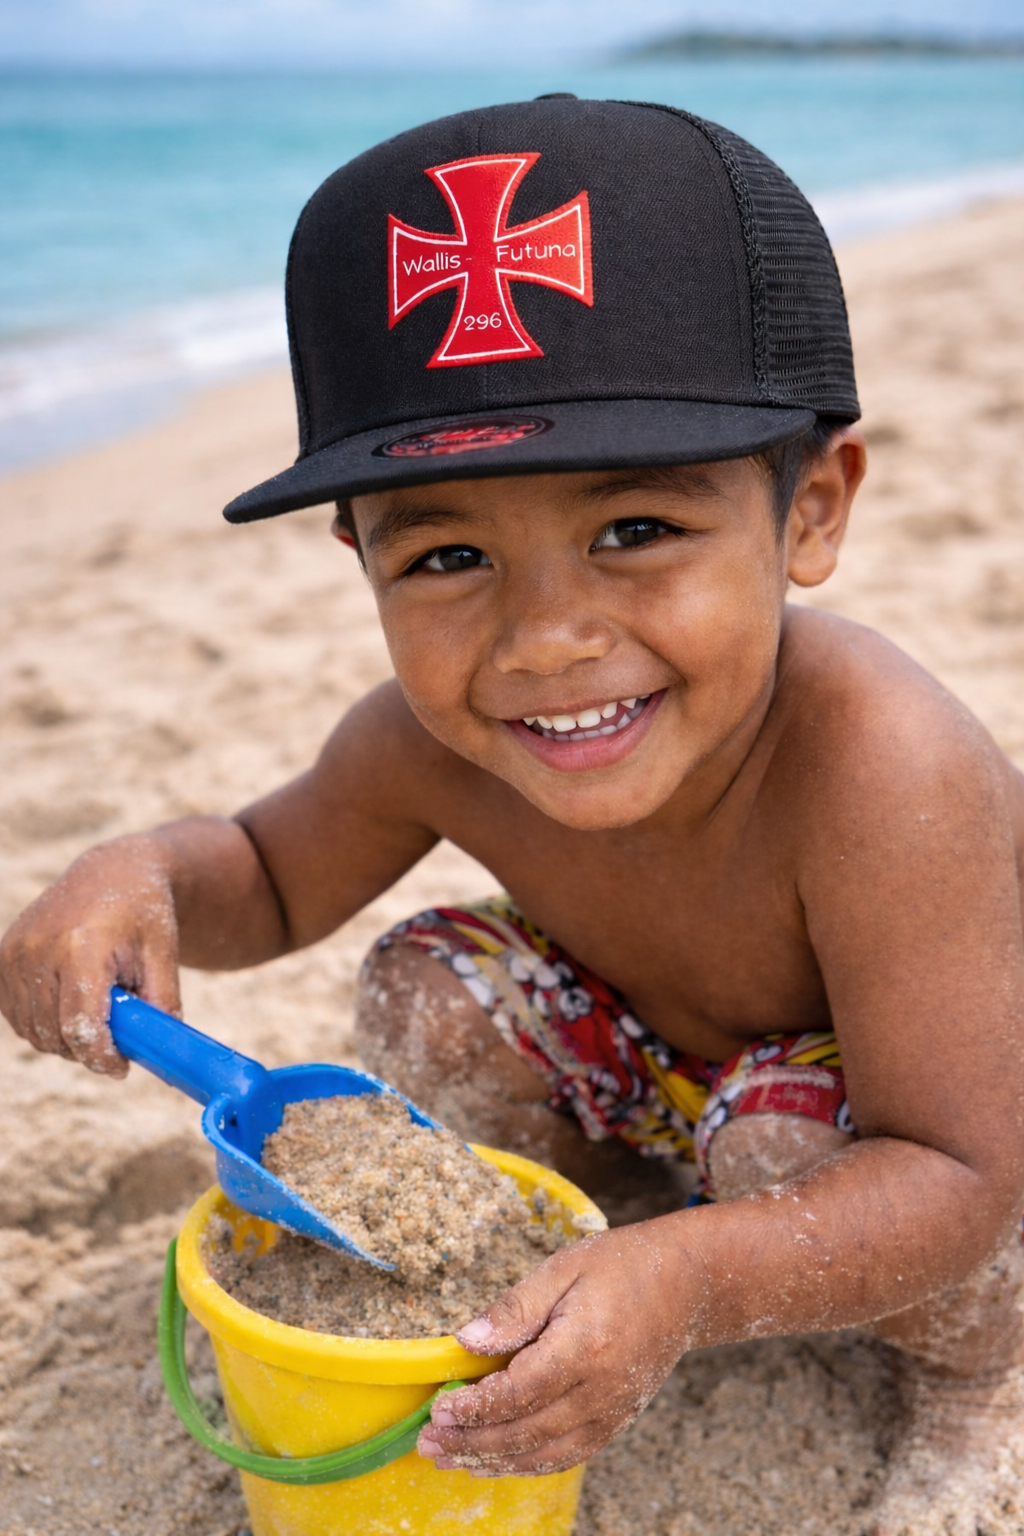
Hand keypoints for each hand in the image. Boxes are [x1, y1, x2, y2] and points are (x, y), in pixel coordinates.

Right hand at [0, 836, 180, 1075]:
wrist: (110, 874)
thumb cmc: (143, 916)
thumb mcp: (164, 957)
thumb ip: (160, 1007)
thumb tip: (160, 1056)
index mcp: (82, 945)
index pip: (79, 1026)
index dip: (101, 1057)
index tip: (121, 1068)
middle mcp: (39, 949)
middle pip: (55, 1035)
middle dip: (87, 1049)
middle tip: (117, 1036)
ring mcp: (14, 953)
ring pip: (33, 1032)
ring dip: (65, 1037)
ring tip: (97, 1006)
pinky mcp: (1, 958)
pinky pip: (17, 1016)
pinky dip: (43, 1022)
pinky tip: (70, 1000)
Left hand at [416, 1217, 697, 1475]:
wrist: (686, 1284)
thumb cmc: (621, 1266)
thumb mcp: (563, 1267)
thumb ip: (515, 1307)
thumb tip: (467, 1340)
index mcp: (583, 1348)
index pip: (517, 1393)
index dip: (474, 1408)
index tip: (437, 1410)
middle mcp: (599, 1391)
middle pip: (524, 1432)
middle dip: (471, 1442)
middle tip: (427, 1443)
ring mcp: (611, 1412)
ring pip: (543, 1454)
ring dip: (492, 1461)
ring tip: (450, 1459)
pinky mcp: (616, 1421)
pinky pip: (566, 1455)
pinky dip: (527, 1465)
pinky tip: (497, 1460)